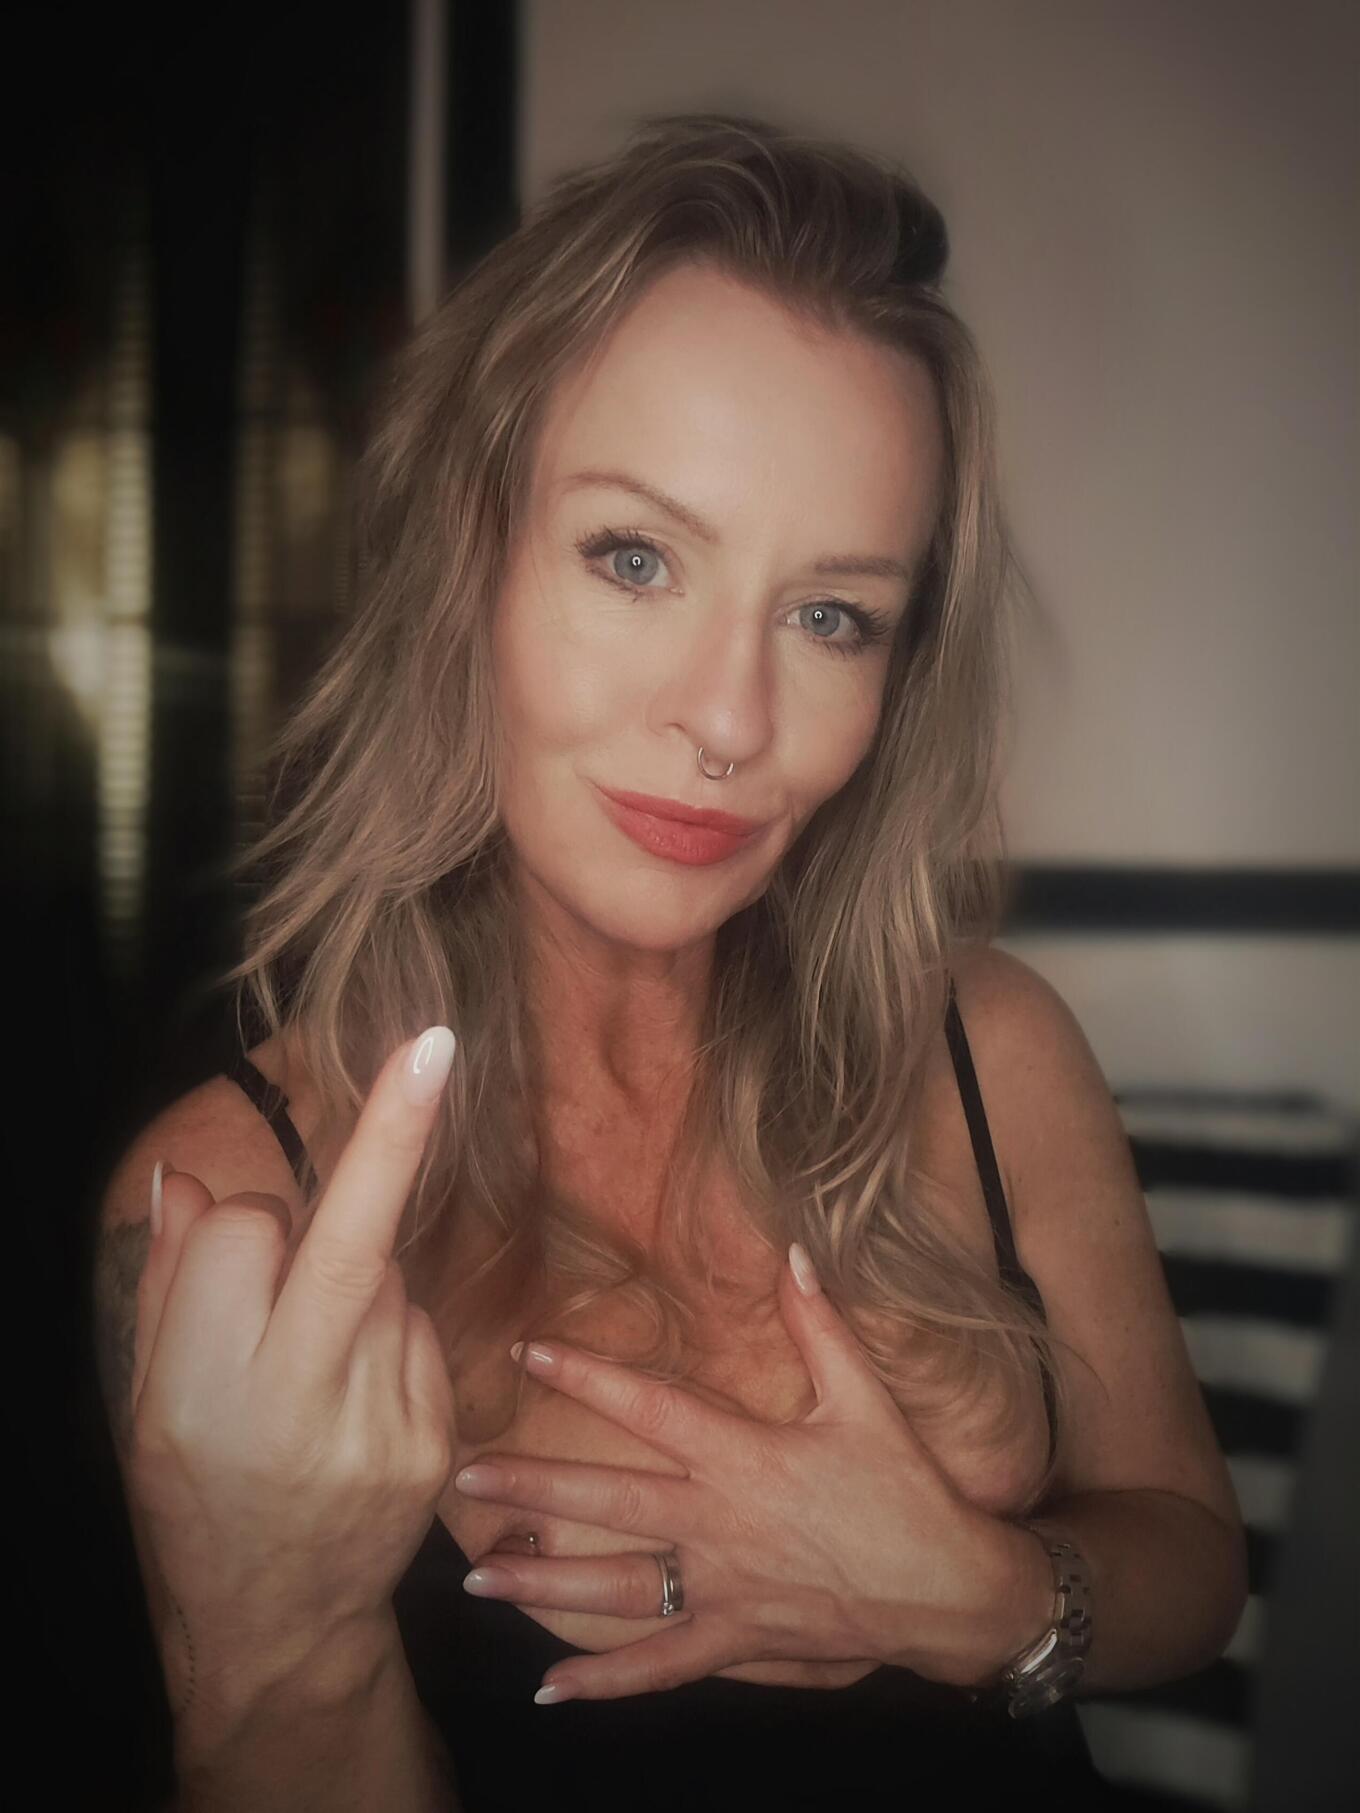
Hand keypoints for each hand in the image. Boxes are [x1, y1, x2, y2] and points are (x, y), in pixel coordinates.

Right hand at [127, 1027, 459, 1707]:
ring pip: (386, 1274)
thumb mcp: (148, 1400)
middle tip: (412, 1075)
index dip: (247, 1216)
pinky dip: (391, 1329)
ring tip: (312, 1363)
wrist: (274, 1621)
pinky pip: (420, 1325)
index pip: (247, 1231)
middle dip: (387, 1139)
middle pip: (346, 1235)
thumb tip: (191, 1176)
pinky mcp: (438, 1439)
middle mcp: (298, 1406)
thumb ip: (171, 1281)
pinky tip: (358, 1390)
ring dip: (355, 1278)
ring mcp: (380, 1426)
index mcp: (205, 1391)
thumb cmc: (196, 1495)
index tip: (262, 1199)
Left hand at [452, 1243, 1009, 1702]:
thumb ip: (821, 1325)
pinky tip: (552, 1690)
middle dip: (532, 1490)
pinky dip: (606, 1683)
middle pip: (610, 1501)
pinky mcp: (736, 1641)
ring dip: (544, 1584)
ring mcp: (722, 1589)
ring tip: (478, 1575)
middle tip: (463, 1481)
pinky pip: (660, 1667)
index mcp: (744, 1455)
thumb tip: (792, 1253)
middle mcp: (719, 1523)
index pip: (649, 1407)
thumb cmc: (905, 1491)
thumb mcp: (866, 1399)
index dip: (586, 1377)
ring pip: (617, 1587)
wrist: (947, 1590)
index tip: (528, 1354)